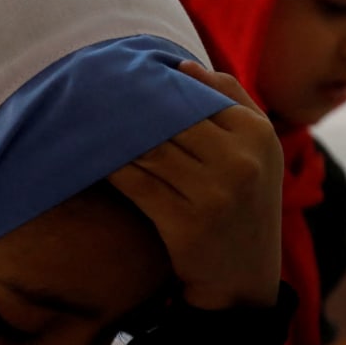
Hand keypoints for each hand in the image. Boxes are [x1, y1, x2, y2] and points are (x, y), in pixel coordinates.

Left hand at [108, 61, 281, 310]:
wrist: (244, 279)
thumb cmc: (245, 205)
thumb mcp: (258, 151)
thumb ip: (231, 100)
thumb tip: (183, 66)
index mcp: (258, 135)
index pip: (196, 97)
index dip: (155, 87)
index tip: (120, 78)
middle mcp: (240, 161)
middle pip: (170, 120)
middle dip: (130, 108)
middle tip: (91, 93)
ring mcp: (214, 194)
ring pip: (149, 149)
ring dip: (115, 136)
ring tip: (87, 121)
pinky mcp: (185, 224)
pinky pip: (137, 183)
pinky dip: (112, 168)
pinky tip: (92, 157)